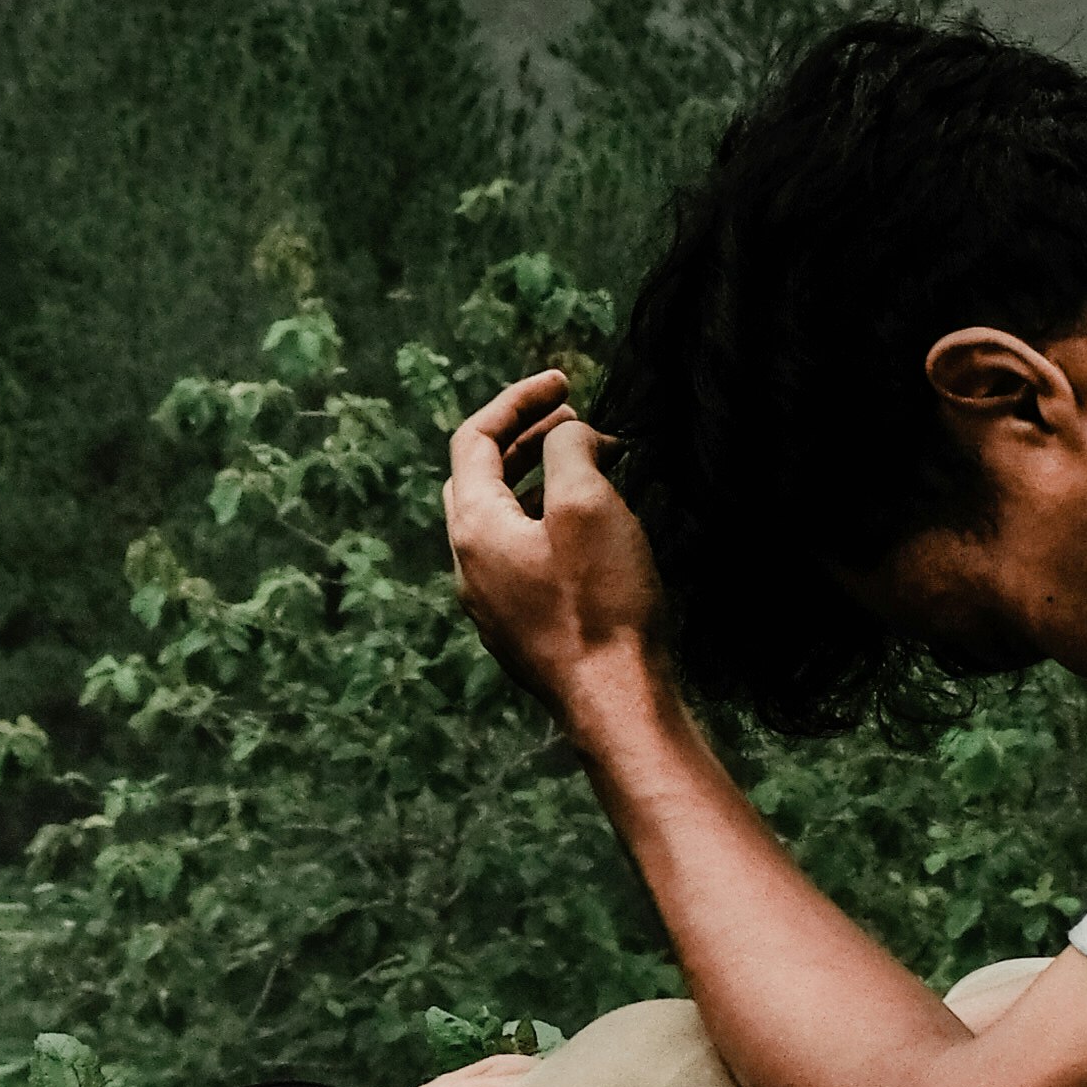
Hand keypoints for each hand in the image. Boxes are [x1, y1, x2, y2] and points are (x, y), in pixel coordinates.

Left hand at [444, 365, 669, 721]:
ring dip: (541, 480)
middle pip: (481, 477)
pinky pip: (523, 555)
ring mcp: (493, 601)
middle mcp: (470, 564)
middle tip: (575, 417)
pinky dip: (549, 520)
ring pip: (503, 518)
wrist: (616, 705)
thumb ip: (569, 450)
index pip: (475, 440)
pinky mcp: (521, 628)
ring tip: (594, 464)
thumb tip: (569, 435)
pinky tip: (594, 527)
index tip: (564, 380)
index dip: (517, 399)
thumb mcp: (589, 505)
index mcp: (475, 527)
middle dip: (525, 437)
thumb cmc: (602, 605)